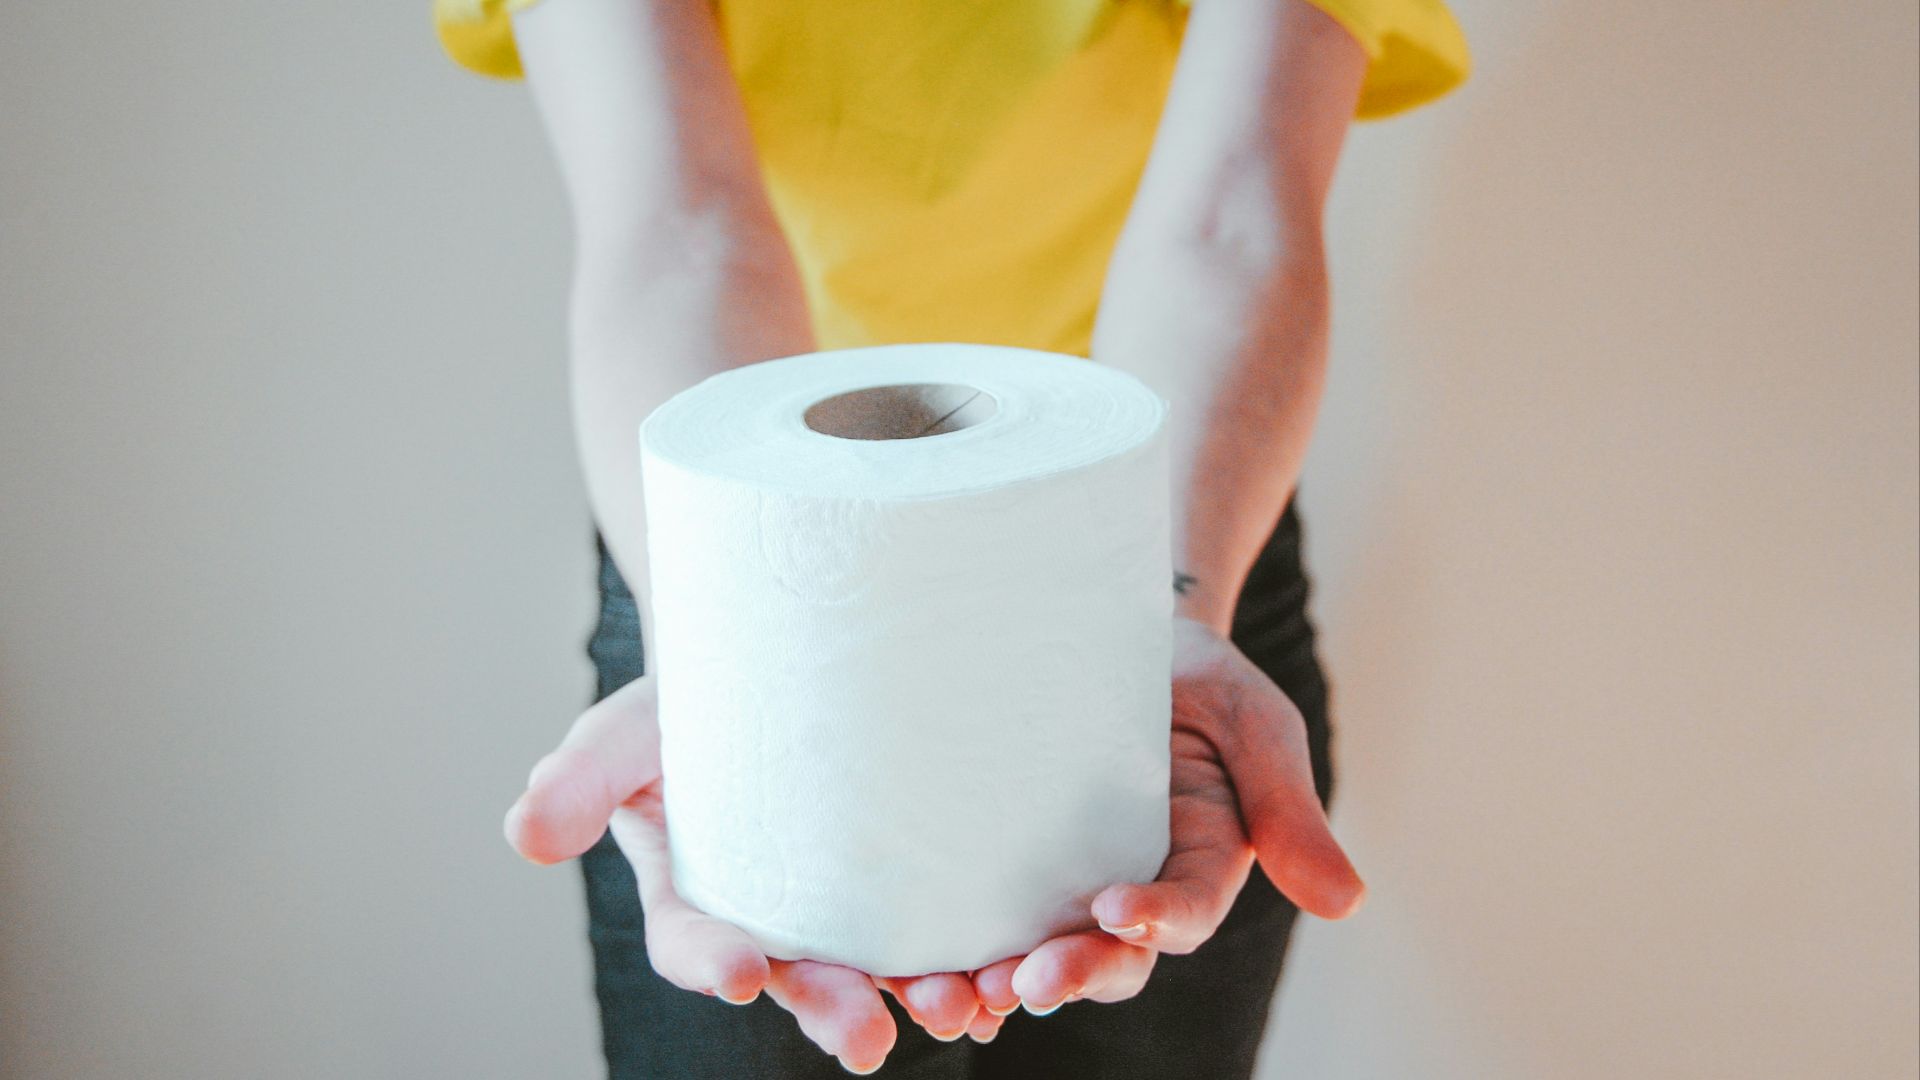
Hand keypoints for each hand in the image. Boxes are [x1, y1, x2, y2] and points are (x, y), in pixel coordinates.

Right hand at [503, 677, 992, 1071]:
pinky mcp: (912, 878)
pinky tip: (1008, 981)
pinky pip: (943, 927)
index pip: (697, 944)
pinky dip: (974, 957)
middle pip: (800, 974)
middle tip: (865, 1039)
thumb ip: (578, 779)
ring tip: (959, 1011)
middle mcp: (774, 916)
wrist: (777, 657)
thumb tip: (525, 837)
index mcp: (696, 895)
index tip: (746, 971)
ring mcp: (848, 904)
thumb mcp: (623, 729)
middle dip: (830, 1008)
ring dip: (919, 995)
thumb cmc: (688, 703)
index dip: (716, 962)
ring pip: (882, 966)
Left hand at [965, 615, 1365, 1015]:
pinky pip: (983, 915)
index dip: (1157, 920)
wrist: (1112, 625)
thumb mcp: (1254, 722)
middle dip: (1072, 973)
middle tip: (1025, 982)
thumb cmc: (1197, 677)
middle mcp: (1133, 882)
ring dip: (1003, 981)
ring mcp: (1066, 875)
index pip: (1186, 910)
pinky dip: (953, 949)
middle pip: (1110, 954)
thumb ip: (1290, 808)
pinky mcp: (1006, 859)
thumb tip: (1347, 903)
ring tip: (961, 994)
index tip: (1116, 910)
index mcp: (1201, 860)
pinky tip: (910, 973)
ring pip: (1042, 949)